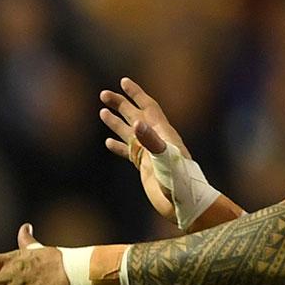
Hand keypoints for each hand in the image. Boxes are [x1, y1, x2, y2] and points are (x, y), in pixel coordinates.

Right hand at [98, 77, 187, 221]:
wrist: (183, 202)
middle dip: (120, 104)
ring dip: (116, 122)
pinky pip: (128, 152)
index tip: (122, 81)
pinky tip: (109, 142)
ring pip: (129, 132)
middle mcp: (156, 140)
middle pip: (135, 115)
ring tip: (102, 112)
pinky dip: (117, 146)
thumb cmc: (179, 180)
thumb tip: (136, 123)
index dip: (135, 93)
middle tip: (103, 94)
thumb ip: (151, 140)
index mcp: (162, 132)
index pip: (147, 107)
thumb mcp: (165, 158)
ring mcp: (149, 153)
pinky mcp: (145, 166)